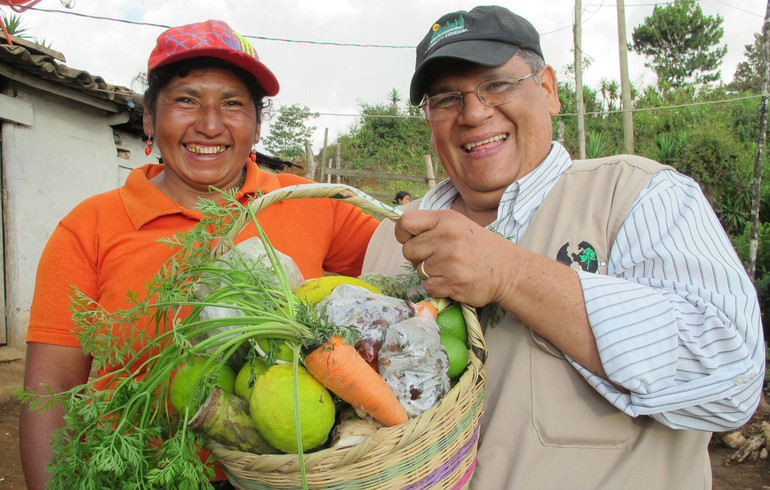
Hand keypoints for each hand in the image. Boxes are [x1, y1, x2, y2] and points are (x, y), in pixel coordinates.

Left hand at [394, 209, 516, 306]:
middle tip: (437, 258)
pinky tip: (453, 280)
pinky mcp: (452, 281)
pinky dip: (438, 287)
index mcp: (446, 219)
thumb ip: (433, 227)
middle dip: (418, 257)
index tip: (410, 240)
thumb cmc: (481, 248)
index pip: (406, 222)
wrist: (510, 270)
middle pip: (408, 250)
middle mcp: (447, 237)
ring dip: (430, 273)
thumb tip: (404, 236)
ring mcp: (449, 260)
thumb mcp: (459, 225)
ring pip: (418, 270)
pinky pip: (428, 286)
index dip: (402, 234)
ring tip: (450, 268)